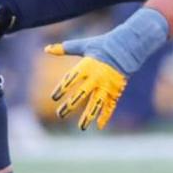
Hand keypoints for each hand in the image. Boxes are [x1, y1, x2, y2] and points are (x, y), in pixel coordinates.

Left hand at [43, 7, 168, 130]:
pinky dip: (106, 116)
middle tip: (60, 115)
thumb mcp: (83, 45)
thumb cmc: (102, 46)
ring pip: (97, 104)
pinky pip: (110, 106)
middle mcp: (96, 77)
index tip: (54, 98)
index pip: (71, 80)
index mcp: (87, 66)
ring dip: (89, 116)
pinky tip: (99, 126)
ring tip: (81, 127)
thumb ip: (65, 49)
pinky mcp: (116, 91)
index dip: (61, 89)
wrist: (126, 48)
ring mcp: (107, 86)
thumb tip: (46, 49)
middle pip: (81, 95)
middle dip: (70, 106)